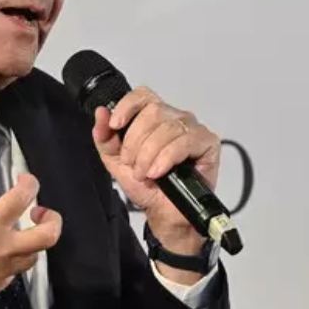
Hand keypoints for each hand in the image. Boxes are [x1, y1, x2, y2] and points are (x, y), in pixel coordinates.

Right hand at [0, 168, 61, 308]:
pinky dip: (13, 261)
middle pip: (48, 237)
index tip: (24, 180)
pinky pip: (14, 273)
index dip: (29, 183)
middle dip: (53, 220)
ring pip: (34, 257)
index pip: (22, 198)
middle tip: (40, 212)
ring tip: (19, 232)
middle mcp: (1, 251)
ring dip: (32, 242)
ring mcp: (0, 274)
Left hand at [92, 87, 219, 261]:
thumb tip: (101, 112)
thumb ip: (105, 137)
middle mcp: (175, 118)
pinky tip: (158, 172)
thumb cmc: (146, 185)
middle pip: (153, 112)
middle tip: (132, 164)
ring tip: (144, 173)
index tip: (115, 125)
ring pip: (167, 128)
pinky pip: (184, 142)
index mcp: (154, 117)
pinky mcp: (208, 142)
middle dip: (135, 142)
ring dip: (149, 155)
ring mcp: (193, 128)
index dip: (127, 107)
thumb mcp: (116, 161)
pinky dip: (166, 158)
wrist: (163, 212)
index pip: (142, 95)